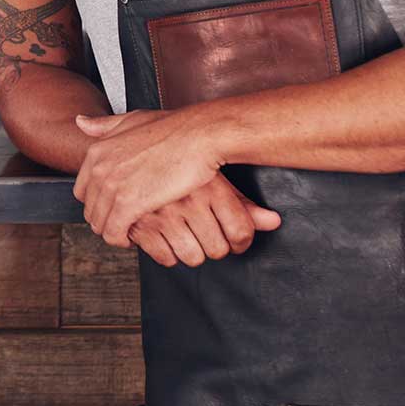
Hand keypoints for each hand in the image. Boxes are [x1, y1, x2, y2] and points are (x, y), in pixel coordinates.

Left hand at [72, 108, 228, 247]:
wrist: (199, 136)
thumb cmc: (174, 128)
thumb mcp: (132, 119)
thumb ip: (105, 125)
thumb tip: (80, 122)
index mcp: (98, 151)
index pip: (82, 190)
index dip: (97, 203)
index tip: (114, 208)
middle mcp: (99, 168)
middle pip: (90, 209)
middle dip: (104, 219)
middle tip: (123, 224)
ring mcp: (112, 186)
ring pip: (99, 223)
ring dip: (112, 232)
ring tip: (129, 233)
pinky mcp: (129, 204)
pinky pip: (113, 232)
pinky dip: (120, 240)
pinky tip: (134, 238)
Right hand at [124, 172, 281, 266]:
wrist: (129, 148)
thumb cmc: (177, 163)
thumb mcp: (213, 178)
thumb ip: (244, 204)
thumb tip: (274, 222)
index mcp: (210, 186)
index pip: (241, 231)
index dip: (241, 242)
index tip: (234, 240)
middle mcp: (189, 199)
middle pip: (218, 249)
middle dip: (214, 248)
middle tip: (205, 236)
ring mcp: (163, 213)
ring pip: (193, 257)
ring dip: (191, 252)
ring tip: (185, 236)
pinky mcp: (140, 224)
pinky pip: (166, 258)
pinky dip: (166, 253)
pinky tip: (165, 237)